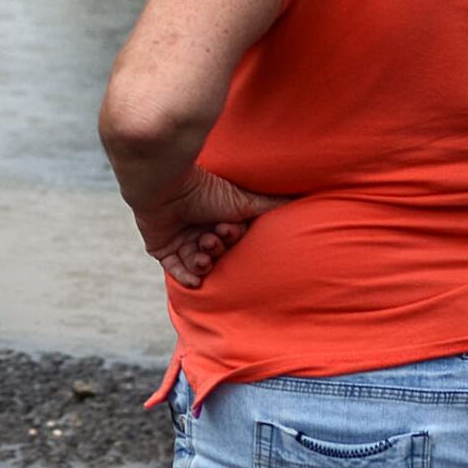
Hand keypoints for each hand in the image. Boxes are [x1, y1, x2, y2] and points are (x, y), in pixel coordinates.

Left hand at [131, 167, 288, 289]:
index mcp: (218, 219)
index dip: (231, 239)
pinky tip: (193, 279)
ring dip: (202, 264)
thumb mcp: (244, 202)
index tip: (228, 228)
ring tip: (201, 255)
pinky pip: (174, 269)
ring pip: (196, 263)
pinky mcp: (161, 248)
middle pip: (215, 253)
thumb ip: (273, 205)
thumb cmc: (207, 192)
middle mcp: (200, 229)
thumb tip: (306, 198)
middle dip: (216, 250)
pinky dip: (184, 275)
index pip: (231, 241)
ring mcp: (180, 239)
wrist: (167, 188)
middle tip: (211, 239)